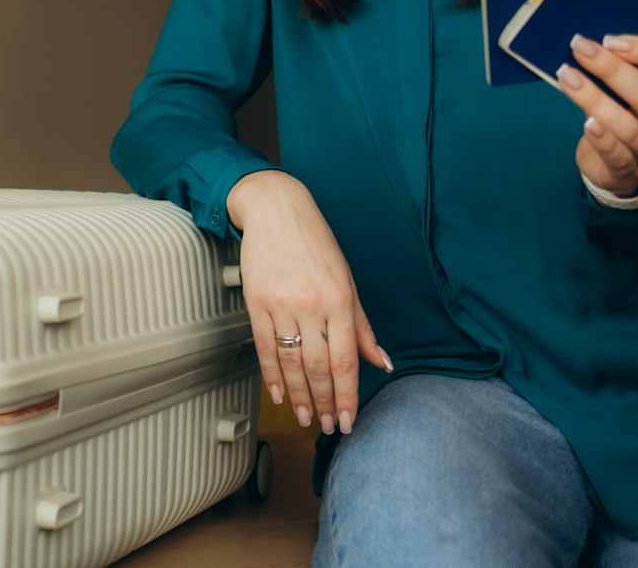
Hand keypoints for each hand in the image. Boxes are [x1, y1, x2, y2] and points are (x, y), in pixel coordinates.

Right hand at [227, 171, 392, 436]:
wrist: (276, 210)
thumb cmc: (315, 243)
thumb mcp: (347, 281)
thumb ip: (362, 326)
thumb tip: (381, 362)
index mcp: (339, 300)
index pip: (346, 360)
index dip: (347, 395)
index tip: (348, 420)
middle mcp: (311, 304)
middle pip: (318, 366)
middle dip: (325, 402)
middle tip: (327, 426)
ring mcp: (281, 304)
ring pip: (291, 362)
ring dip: (299, 396)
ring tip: (306, 418)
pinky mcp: (256, 302)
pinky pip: (265, 346)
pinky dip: (271, 374)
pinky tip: (279, 393)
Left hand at [556, 33, 637, 197]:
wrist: (617, 167)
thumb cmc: (626, 115)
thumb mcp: (633, 92)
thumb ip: (623, 69)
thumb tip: (589, 41)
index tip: (611, 40)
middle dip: (611, 68)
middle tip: (579, 48)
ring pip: (630, 127)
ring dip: (595, 99)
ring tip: (567, 76)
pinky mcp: (632, 174)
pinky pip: (618, 156)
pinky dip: (602, 138)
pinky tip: (587, 122)